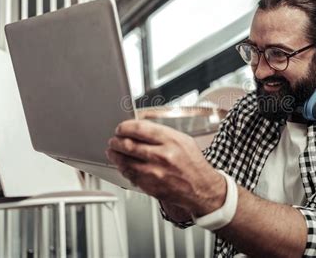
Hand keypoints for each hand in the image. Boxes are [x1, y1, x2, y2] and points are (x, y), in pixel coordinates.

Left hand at [106, 119, 225, 215]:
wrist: (202, 188)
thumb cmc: (193, 164)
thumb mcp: (183, 140)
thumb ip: (161, 133)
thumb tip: (140, 128)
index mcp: (171, 140)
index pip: (139, 128)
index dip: (125, 127)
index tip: (121, 128)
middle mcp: (162, 155)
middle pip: (127, 144)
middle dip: (116, 141)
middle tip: (113, 140)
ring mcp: (155, 172)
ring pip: (125, 161)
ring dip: (115, 155)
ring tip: (113, 152)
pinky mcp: (150, 186)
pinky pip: (129, 175)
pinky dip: (123, 169)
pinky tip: (123, 165)